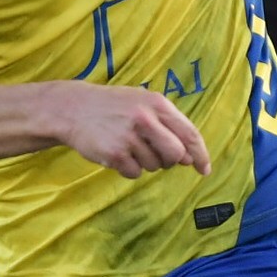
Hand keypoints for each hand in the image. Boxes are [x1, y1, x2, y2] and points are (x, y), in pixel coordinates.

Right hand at [45, 83, 211, 179]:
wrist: (73, 108)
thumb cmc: (113, 107)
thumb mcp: (142, 103)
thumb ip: (167, 124)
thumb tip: (189, 157)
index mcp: (157, 104)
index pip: (189, 134)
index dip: (201, 155)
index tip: (204, 169)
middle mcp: (146, 118)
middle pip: (176, 154)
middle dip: (171, 161)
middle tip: (158, 157)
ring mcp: (130, 137)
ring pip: (154, 165)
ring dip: (145, 163)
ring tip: (128, 146)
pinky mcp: (115, 153)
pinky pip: (135, 173)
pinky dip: (129, 169)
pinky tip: (117, 154)